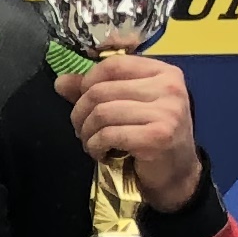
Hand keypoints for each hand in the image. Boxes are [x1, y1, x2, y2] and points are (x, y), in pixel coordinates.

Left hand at [57, 53, 200, 210]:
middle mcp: (169, 88)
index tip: (82, 97)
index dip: (88, 80)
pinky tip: (101, 153)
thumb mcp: (126, 106)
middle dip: (80, 112)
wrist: (176, 172)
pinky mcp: (158, 136)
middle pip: (101, 90)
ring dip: (86, 132)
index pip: (113, 64)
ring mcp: (167, 112)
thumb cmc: (150, 135)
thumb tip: (61, 81)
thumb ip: (95, 90)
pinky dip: (95, 146)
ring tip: (91, 141)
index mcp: (164, 72)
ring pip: (101, 113)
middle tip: (82, 128)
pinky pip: (108, 134)